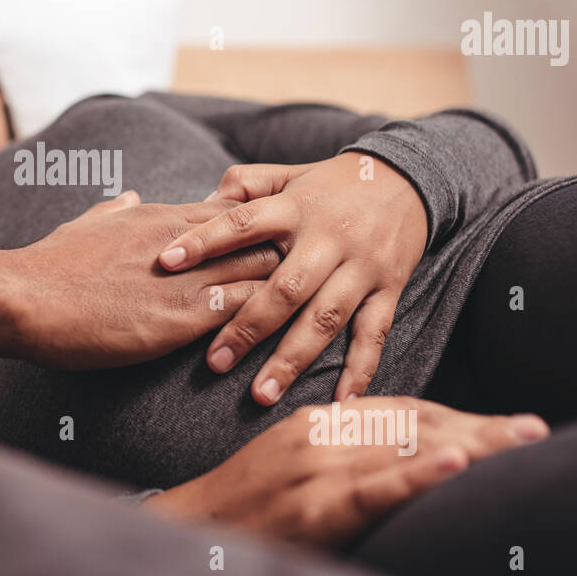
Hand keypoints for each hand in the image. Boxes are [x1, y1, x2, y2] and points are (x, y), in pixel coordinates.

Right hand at [10, 191, 282, 369]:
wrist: (26, 297)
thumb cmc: (49, 263)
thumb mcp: (86, 223)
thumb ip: (113, 210)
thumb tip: (128, 196)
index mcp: (160, 216)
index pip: (232, 213)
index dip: (255, 231)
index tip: (269, 248)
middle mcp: (184, 242)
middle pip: (260, 236)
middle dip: (283, 256)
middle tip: (302, 277)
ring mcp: (186, 279)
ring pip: (262, 270)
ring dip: (282, 289)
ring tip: (302, 307)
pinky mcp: (182, 318)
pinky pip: (244, 310)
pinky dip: (265, 320)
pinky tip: (278, 335)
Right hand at [144, 397, 549, 548]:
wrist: (193, 530)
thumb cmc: (246, 504)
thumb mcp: (292, 462)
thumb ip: (340, 450)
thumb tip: (399, 452)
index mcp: (319, 421)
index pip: (404, 410)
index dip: (458, 416)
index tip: (503, 425)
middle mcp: (322, 434)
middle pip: (416, 424)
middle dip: (480, 428)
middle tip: (535, 429)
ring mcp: (317, 469)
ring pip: (407, 448)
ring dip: (472, 445)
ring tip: (522, 441)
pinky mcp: (315, 508)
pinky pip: (375, 488)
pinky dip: (418, 475)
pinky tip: (456, 463)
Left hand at [156, 154, 428, 404]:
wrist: (410, 178)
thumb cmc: (331, 183)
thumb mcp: (289, 173)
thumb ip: (244, 184)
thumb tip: (199, 203)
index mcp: (295, 207)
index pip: (243, 222)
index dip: (204, 241)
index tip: (166, 262)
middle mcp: (328, 239)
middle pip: (285, 288)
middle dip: (248, 328)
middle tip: (215, 363)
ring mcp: (361, 267)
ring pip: (324, 319)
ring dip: (292, 360)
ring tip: (261, 395)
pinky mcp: (389, 289)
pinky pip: (374, 334)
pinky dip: (360, 371)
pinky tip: (340, 403)